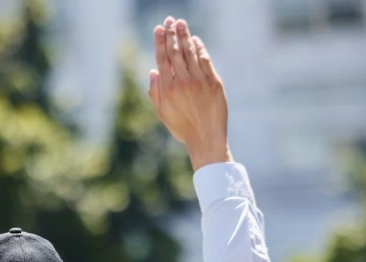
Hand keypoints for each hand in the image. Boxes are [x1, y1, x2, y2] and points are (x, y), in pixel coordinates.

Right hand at [148, 17, 231, 170]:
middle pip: (176, 52)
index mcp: (167, 89)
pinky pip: (205, 60)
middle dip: (172, 34)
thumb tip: (152, 71)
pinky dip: (200, 49)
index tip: (159, 29)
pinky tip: (195, 40)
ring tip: (181, 24)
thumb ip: (155, 92)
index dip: (161, 42)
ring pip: (190, 53)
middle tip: (170, 20)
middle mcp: (182, 82)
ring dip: (185, 36)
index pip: (163, 59)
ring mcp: (199, 81)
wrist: (205, 137)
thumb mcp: (162, 112)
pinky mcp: (213, 82)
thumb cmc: (182, 127)